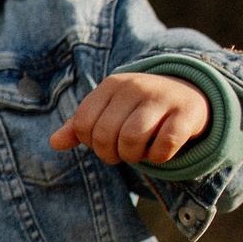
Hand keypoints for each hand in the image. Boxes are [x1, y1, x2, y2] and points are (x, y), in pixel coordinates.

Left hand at [48, 71, 208, 164]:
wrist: (188, 93)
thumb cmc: (138, 108)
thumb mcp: (108, 111)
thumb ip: (80, 126)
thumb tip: (54, 142)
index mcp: (111, 85)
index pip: (82, 123)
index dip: (90, 142)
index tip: (104, 141)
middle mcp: (135, 86)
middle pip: (105, 135)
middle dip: (110, 154)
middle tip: (122, 152)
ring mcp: (163, 97)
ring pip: (132, 139)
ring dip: (133, 156)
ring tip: (140, 151)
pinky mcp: (187, 112)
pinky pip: (164, 145)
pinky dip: (159, 156)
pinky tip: (161, 150)